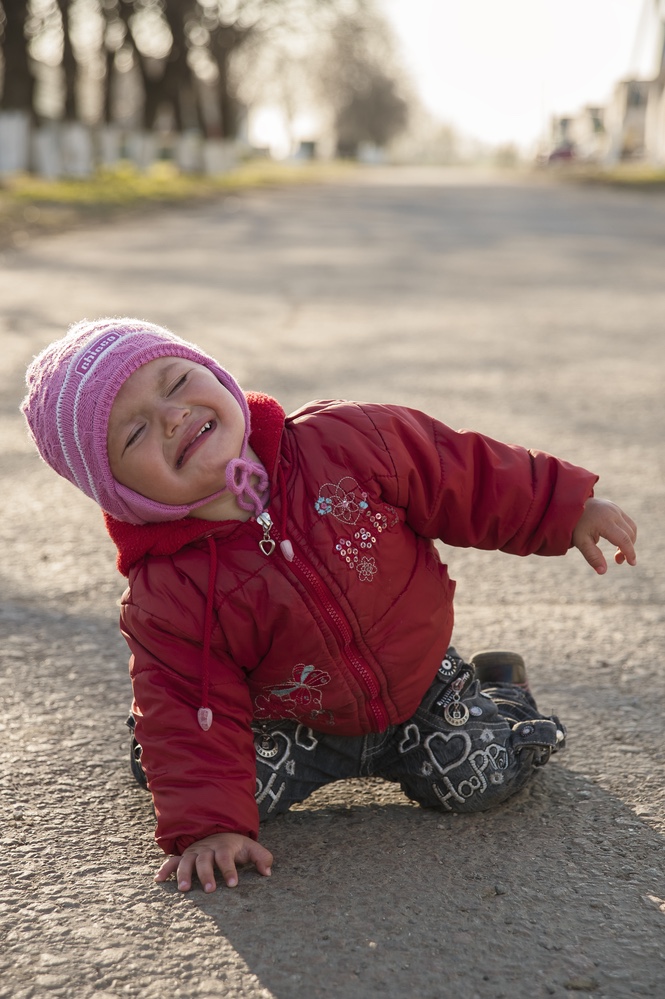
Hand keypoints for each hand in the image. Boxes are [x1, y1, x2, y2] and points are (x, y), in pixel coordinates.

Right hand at [155, 832, 272, 891]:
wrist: (219, 833)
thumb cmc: (236, 846)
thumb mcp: (251, 848)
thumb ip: (262, 858)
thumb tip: (268, 872)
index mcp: (224, 846)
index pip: (226, 857)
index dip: (229, 870)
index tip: (233, 885)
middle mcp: (207, 848)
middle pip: (205, 860)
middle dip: (207, 875)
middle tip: (210, 891)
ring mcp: (194, 852)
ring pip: (187, 861)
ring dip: (185, 875)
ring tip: (185, 890)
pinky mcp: (184, 857)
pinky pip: (172, 862)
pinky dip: (165, 869)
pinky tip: (158, 880)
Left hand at [572, 497, 636, 574]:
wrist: (570, 506)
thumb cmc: (575, 526)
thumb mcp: (581, 542)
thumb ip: (592, 556)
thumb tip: (603, 572)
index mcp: (605, 522)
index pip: (623, 539)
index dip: (629, 552)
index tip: (632, 563)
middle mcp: (613, 513)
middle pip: (629, 534)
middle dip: (628, 549)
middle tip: (618, 560)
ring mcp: (615, 509)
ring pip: (631, 528)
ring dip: (629, 541)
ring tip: (618, 552)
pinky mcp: (615, 508)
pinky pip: (627, 522)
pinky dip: (626, 533)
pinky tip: (617, 541)